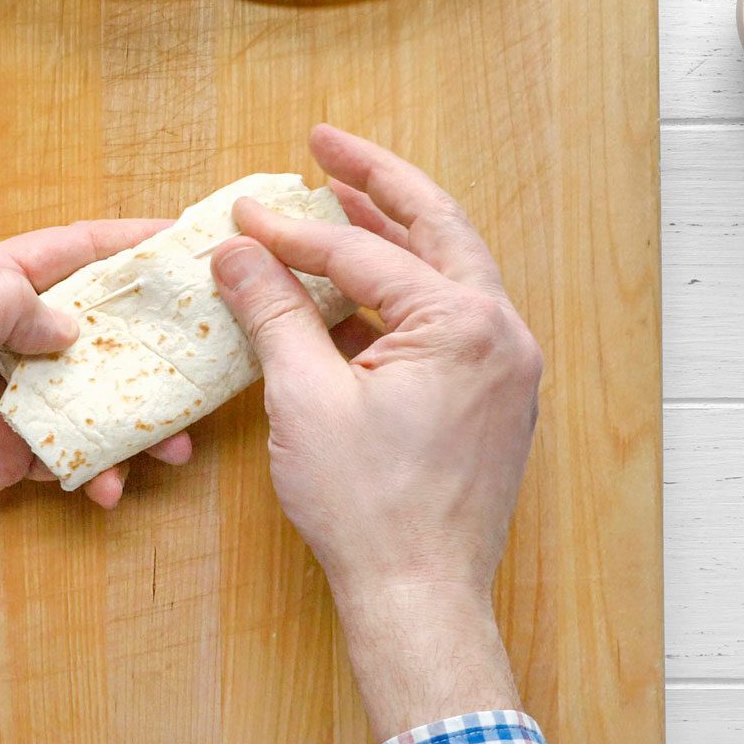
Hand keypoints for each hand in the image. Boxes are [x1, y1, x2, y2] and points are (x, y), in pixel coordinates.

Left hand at [0, 221, 193, 621]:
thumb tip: (69, 325)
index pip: (60, 251)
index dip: (123, 242)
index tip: (185, 240)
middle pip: (86, 322)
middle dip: (145, 338)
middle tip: (204, 354)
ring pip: (86, 392)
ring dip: (133, 416)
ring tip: (174, 444)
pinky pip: (67, 451)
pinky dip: (96, 467)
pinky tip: (109, 488)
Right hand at [210, 125, 541, 737]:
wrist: (419, 597)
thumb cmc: (368, 507)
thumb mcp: (305, 398)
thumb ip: (274, 312)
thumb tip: (237, 252)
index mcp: (466, 324)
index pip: (366, 252)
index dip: (295, 230)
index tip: (244, 212)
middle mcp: (503, 334)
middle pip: (436, 230)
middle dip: (376, 184)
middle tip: (325, 145)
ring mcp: (505, 368)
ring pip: (447, 273)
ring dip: (392, 237)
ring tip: (338, 203)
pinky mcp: (493, 399)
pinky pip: (449, 321)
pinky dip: (403, 295)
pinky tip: (356, 292)